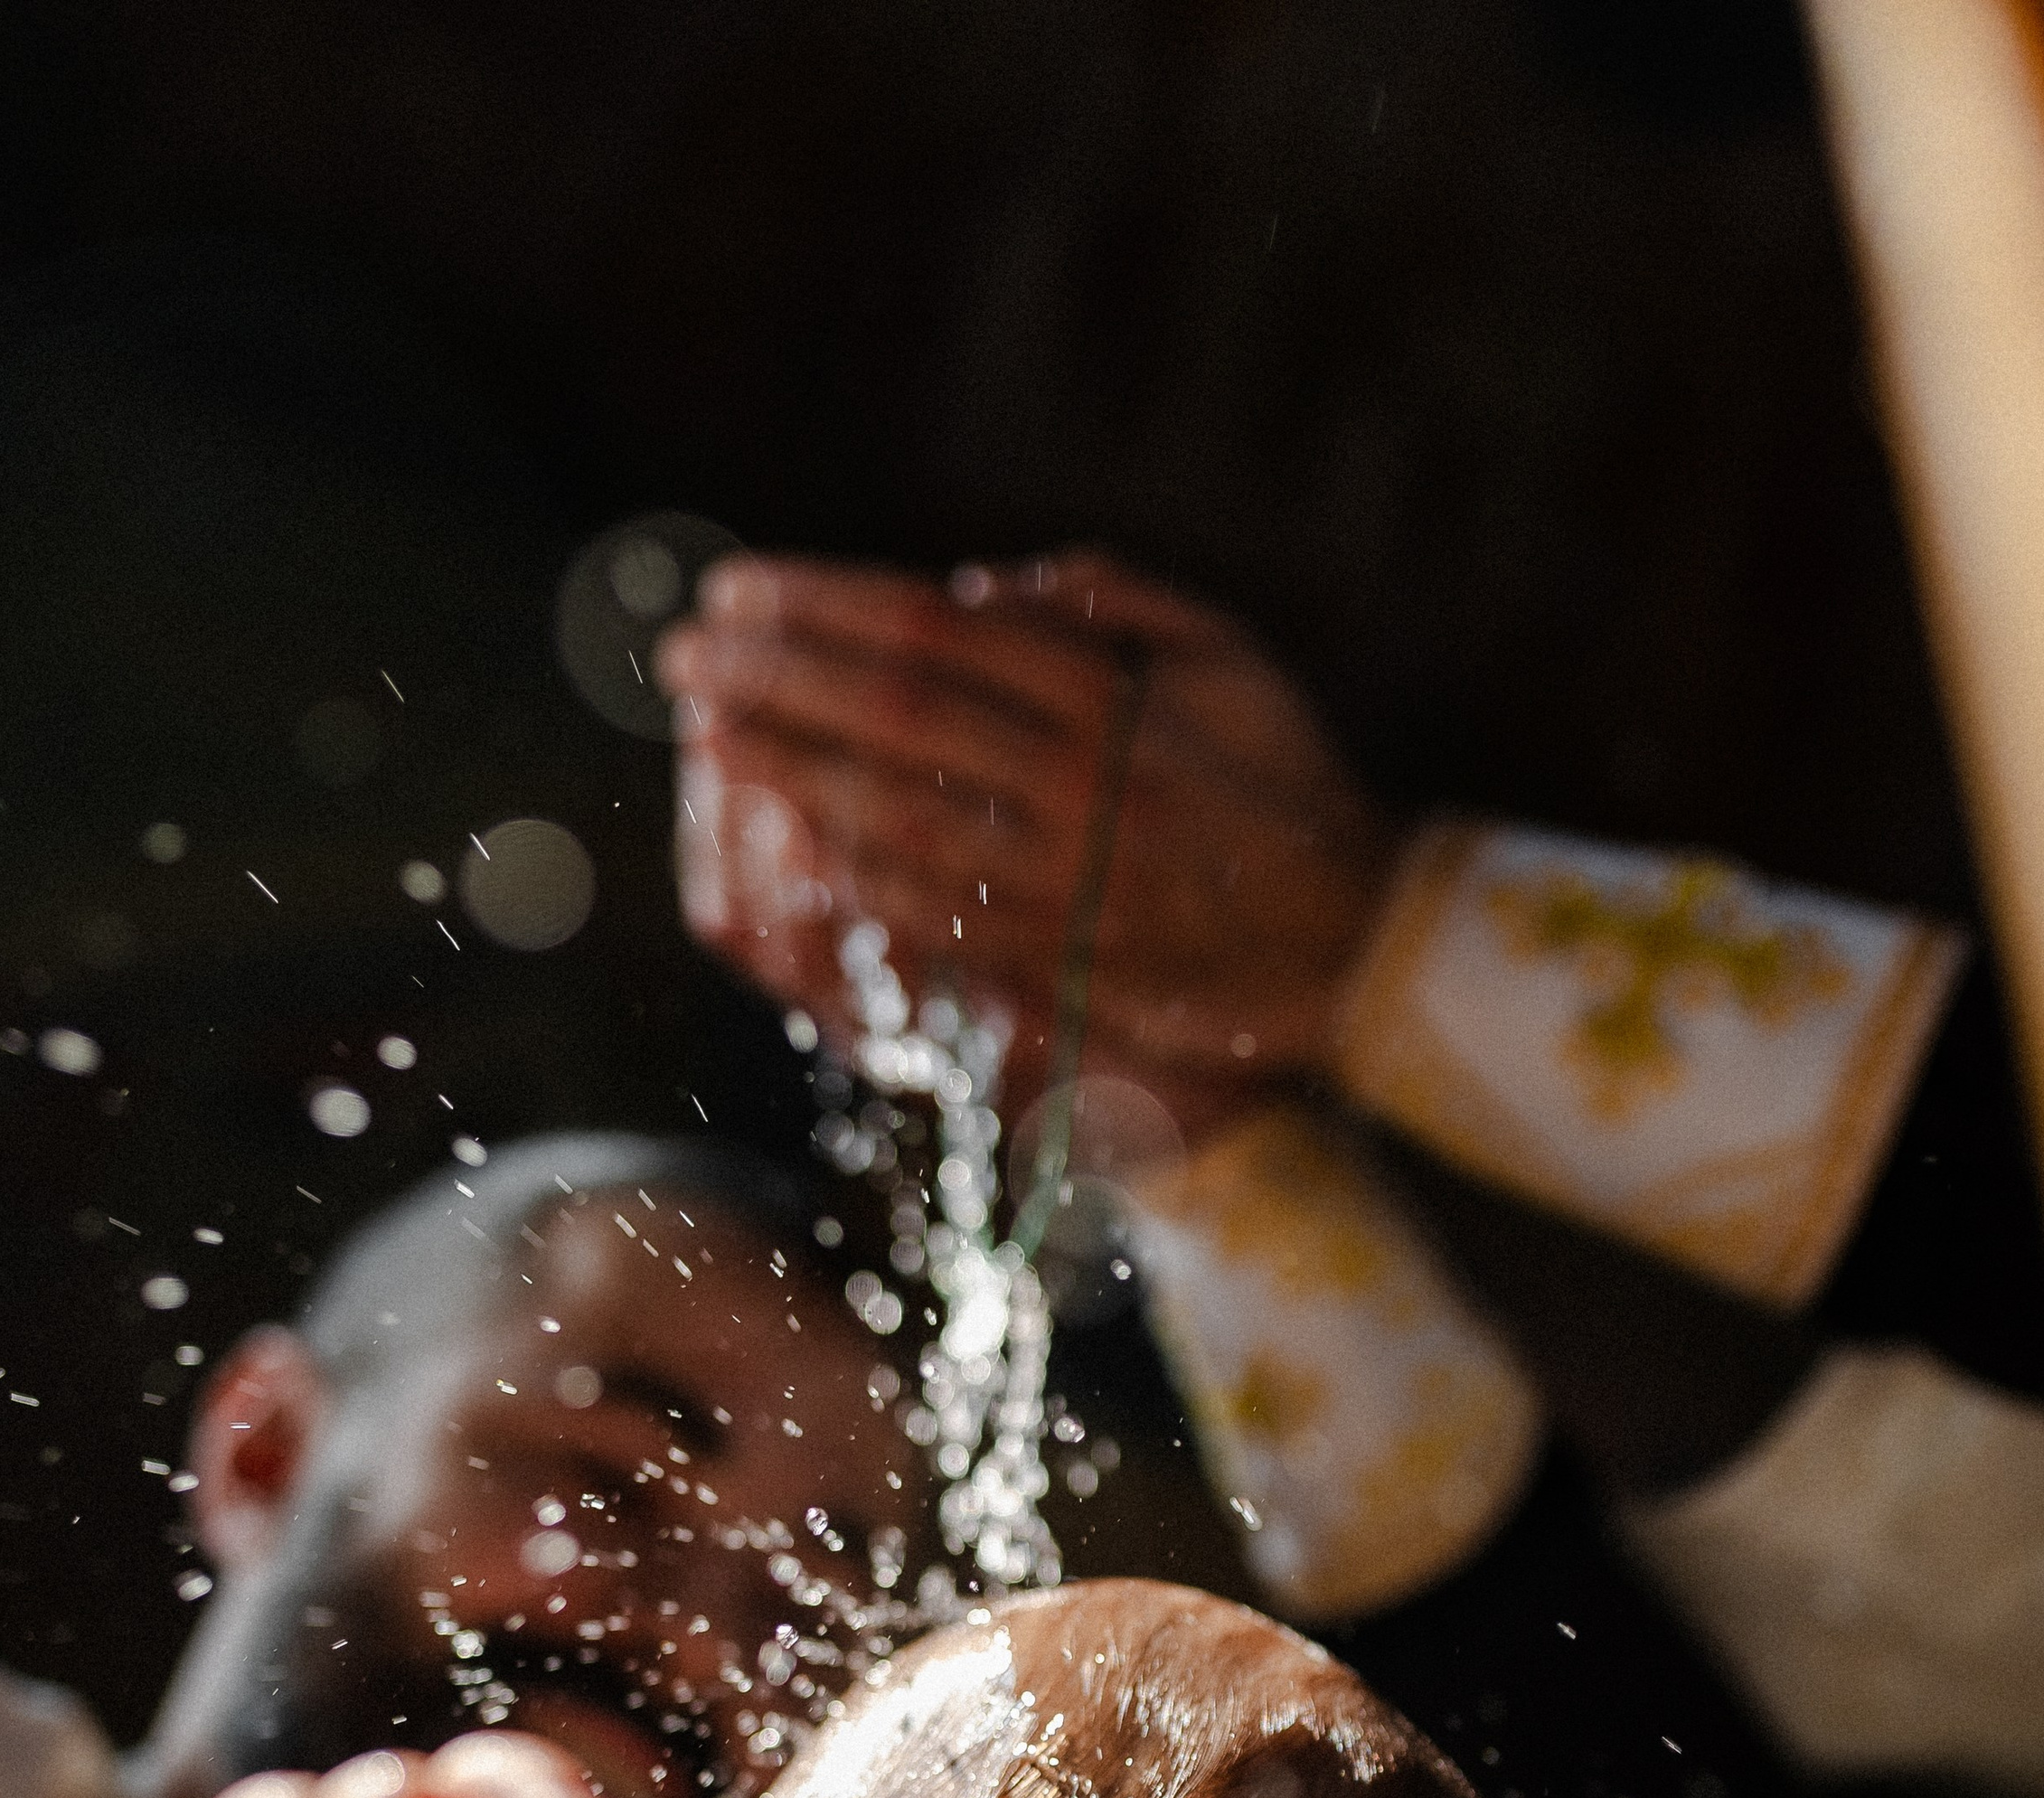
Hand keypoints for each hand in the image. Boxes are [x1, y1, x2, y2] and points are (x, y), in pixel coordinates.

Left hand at [661, 548, 1396, 1145]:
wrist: (1360, 940)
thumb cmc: (1288, 786)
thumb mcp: (1227, 656)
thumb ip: (1111, 602)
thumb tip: (979, 588)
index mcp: (1112, 695)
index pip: (933, 633)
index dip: (823, 609)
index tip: (740, 592)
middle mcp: (1080, 781)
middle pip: (893, 714)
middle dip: (776, 679)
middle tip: (683, 655)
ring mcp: (1067, 878)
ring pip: (897, 814)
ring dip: (791, 771)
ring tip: (709, 730)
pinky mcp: (1062, 963)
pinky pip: (935, 917)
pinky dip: (855, 878)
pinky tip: (786, 842)